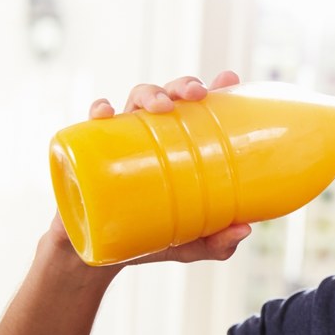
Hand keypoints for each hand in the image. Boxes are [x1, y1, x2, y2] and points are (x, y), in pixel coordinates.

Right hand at [48, 71, 251, 266]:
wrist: (98, 256)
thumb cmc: (151, 239)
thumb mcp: (192, 244)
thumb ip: (219, 242)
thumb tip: (245, 229)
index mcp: (180, 146)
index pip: (200, 109)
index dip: (216, 88)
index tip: (230, 79)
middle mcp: (153, 136)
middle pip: (170, 95)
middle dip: (183, 85)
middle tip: (198, 94)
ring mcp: (121, 140)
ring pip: (135, 100)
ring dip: (150, 94)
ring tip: (163, 106)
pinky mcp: (90, 153)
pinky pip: (90, 124)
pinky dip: (98, 111)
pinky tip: (106, 112)